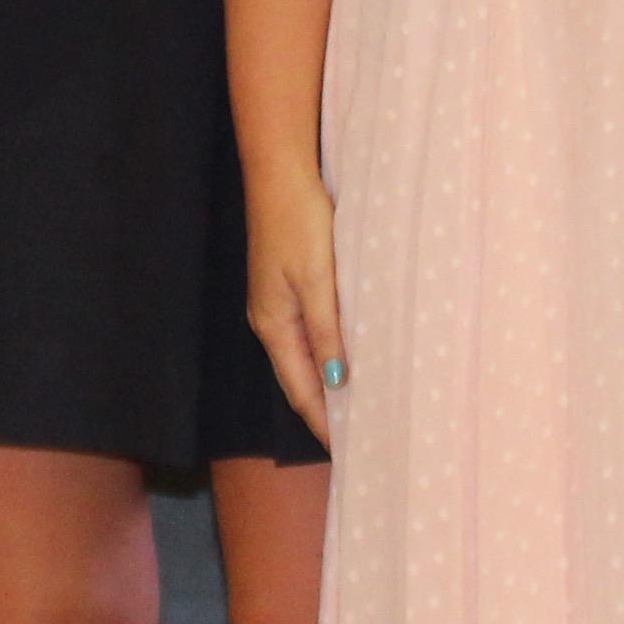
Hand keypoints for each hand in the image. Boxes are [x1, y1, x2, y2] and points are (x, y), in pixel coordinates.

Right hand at [246, 160, 343, 447]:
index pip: (300, 388)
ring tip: (352, 405)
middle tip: (354, 435)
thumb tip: (335, 384)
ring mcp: (274, 302)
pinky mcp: (284, 284)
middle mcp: (269, 319)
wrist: (280, 175)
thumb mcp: (317, 281)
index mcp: (274, 324)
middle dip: (321, 409)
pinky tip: (341, 356)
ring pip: (300, 356)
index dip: (321, 420)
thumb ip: (326, 333)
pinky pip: (304, 333)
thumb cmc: (299, 223)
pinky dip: (322, 354)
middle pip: (296, 378)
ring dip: (323, 383)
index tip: (344, 449)